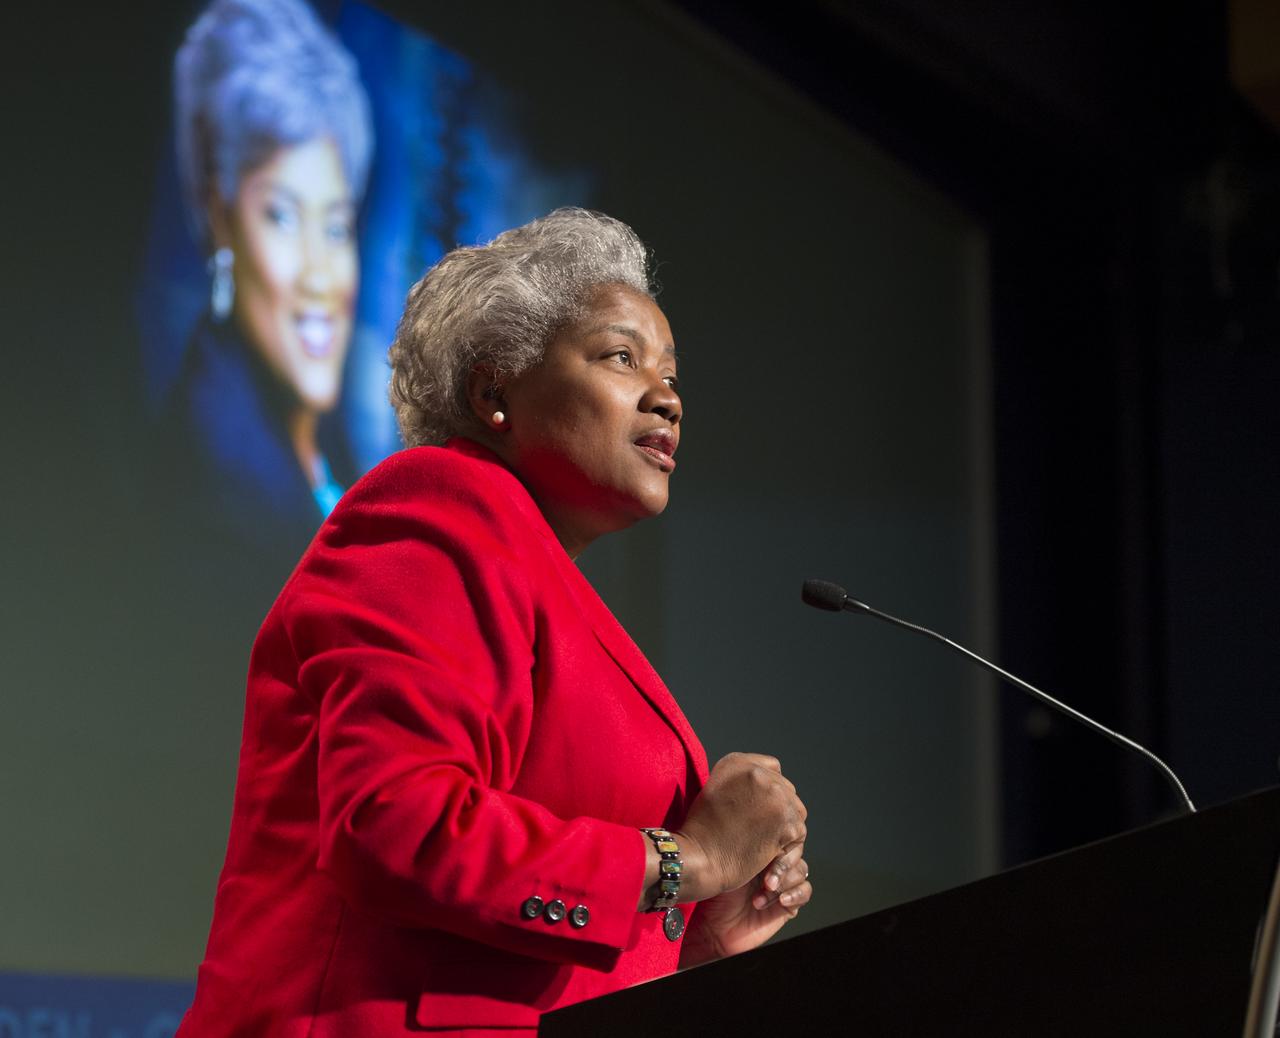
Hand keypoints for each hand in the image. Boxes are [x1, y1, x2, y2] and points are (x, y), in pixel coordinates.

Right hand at [675, 752, 806, 900]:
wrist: (699, 858)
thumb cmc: (703, 831)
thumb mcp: (715, 789)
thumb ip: (742, 779)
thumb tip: (771, 781)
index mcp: (738, 762)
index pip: (772, 768)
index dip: (767, 792)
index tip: (756, 810)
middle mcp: (759, 773)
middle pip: (787, 790)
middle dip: (778, 810)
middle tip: (759, 833)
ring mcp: (775, 796)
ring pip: (796, 811)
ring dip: (784, 828)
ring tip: (762, 844)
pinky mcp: (787, 822)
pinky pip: (798, 834)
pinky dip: (786, 850)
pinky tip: (766, 858)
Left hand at [679, 844, 811, 967]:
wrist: (713, 926)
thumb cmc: (714, 893)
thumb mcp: (726, 862)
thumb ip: (743, 844)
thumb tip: (751, 820)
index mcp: (758, 848)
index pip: (780, 835)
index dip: (779, 842)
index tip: (766, 850)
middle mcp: (771, 864)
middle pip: (794, 852)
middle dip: (782, 864)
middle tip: (766, 878)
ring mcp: (781, 883)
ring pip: (801, 870)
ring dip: (784, 881)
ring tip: (764, 892)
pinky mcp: (788, 904)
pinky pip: (804, 892)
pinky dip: (795, 894)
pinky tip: (780, 899)